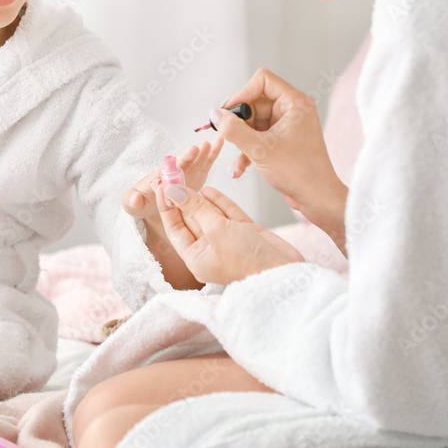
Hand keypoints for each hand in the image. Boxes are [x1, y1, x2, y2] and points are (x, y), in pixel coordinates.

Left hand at [122, 138, 224, 220]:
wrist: (151, 206)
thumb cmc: (142, 203)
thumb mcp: (132, 205)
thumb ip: (131, 202)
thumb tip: (133, 199)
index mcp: (161, 178)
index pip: (172, 169)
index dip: (182, 160)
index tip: (191, 151)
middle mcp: (175, 173)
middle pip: (186, 163)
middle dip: (196, 155)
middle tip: (204, 145)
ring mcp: (187, 174)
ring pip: (198, 162)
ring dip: (207, 153)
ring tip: (217, 141)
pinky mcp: (196, 177)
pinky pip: (205, 165)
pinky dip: (212, 155)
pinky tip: (219, 144)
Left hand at [158, 183, 303, 285]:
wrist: (286, 271)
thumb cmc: (249, 260)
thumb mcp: (217, 230)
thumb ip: (195, 208)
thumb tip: (174, 191)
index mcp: (197, 257)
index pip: (175, 227)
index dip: (167, 205)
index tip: (160, 184)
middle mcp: (210, 250)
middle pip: (191, 220)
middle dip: (182, 198)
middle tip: (172, 175)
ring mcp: (228, 241)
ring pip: (209, 215)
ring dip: (198, 198)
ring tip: (186, 178)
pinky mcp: (245, 233)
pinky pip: (227, 214)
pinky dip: (218, 201)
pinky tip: (207, 188)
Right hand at [213, 68, 346, 244]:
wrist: (317, 198)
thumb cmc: (300, 173)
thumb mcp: (259, 150)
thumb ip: (233, 130)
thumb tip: (215, 115)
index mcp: (294, 103)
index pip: (262, 80)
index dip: (242, 93)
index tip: (229, 112)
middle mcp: (292, 110)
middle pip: (254, 101)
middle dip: (239, 120)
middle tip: (229, 134)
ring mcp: (287, 125)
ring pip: (253, 121)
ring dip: (241, 139)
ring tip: (238, 156)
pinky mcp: (282, 139)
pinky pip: (258, 135)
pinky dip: (247, 148)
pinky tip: (240, 167)